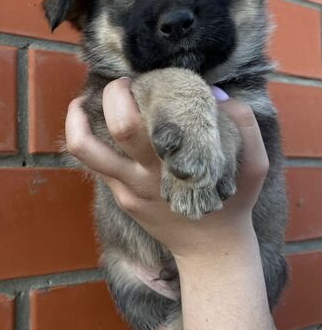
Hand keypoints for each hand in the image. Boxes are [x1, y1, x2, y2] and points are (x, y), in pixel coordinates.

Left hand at [65, 77, 268, 258]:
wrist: (210, 250)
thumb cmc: (232, 203)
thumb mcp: (254, 163)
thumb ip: (243, 123)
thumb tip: (213, 93)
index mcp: (177, 162)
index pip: (154, 117)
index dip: (144, 90)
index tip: (148, 79)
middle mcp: (147, 174)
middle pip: (119, 125)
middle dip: (113, 95)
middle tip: (122, 84)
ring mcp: (128, 189)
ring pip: (86, 149)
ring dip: (76, 119)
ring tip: (81, 102)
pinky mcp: (120, 199)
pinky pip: (94, 165)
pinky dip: (88, 140)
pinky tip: (98, 129)